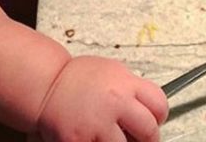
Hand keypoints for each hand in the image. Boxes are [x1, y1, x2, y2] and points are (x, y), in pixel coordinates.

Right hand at [37, 56, 167, 141]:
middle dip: (148, 137)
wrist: (46, 85)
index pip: (159, 103)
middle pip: (150, 131)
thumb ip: (131, 88)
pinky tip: (95, 138)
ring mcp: (98, 125)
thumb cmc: (77, 78)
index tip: (155, 119)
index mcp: (124, 83)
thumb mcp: (111, 71)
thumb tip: (149, 107)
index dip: (159, 115)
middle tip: (140, 137)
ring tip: (111, 136)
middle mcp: (115, 102)